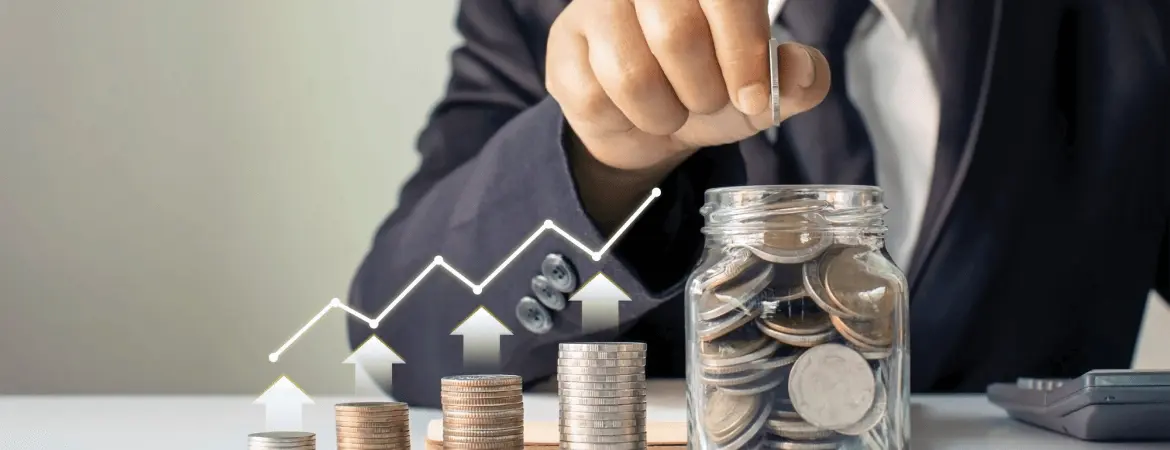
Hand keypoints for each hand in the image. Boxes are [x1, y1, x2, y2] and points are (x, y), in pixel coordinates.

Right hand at [546, 0, 830, 172]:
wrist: (647, 124)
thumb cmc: (708, 88)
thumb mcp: (762, 91)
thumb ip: (797, 79)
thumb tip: (803, 70)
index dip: (744, 52)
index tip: (754, 97)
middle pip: (676, 34)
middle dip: (703, 91)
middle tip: (708, 101)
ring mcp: (596, 6)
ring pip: (632, 75)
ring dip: (664, 113)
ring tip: (671, 108)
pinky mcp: (564, 45)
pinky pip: (596, 98)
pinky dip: (627, 121)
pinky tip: (632, 109)